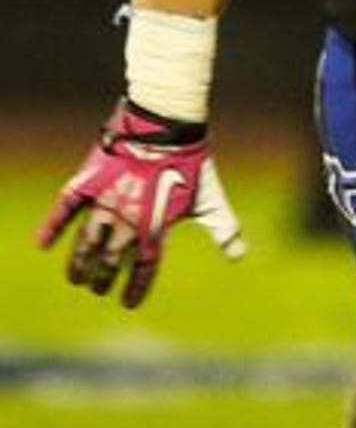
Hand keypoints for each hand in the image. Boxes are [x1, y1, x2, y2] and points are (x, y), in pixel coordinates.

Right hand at [37, 98, 244, 307]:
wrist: (166, 123)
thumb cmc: (191, 161)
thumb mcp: (211, 198)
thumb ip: (224, 229)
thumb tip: (239, 257)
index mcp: (155, 226)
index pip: (144, 268)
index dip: (135, 287)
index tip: (127, 304)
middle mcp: (128, 220)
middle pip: (112, 260)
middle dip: (103, 278)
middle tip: (98, 288)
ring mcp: (106, 201)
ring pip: (87, 243)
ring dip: (80, 263)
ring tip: (76, 277)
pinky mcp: (90, 180)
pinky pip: (65, 208)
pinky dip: (53, 226)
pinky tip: (43, 243)